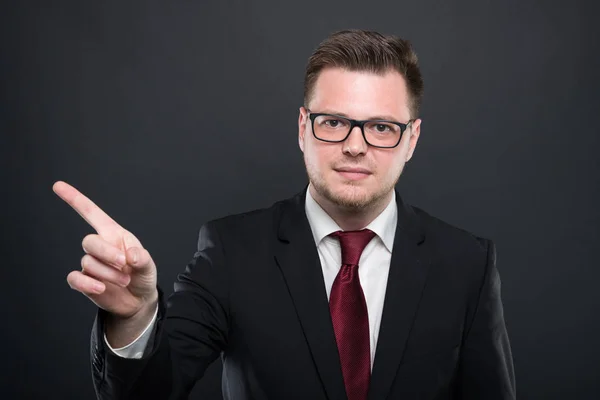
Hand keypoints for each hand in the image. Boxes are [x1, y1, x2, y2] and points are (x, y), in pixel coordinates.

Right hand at [54, 181, 157, 319]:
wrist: (138, 301)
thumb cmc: (142, 276)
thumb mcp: (148, 266)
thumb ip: (143, 259)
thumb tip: (132, 255)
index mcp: (114, 235)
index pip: (92, 213)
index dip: (75, 199)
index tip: (58, 186)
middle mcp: (101, 247)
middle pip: (89, 241)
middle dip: (106, 253)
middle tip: (124, 264)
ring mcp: (91, 264)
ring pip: (88, 262)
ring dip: (108, 273)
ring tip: (124, 280)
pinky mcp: (84, 281)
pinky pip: (74, 278)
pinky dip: (87, 283)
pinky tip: (101, 288)